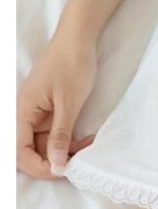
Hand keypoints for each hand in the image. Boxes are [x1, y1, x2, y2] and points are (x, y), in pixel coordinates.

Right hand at [17, 32, 98, 179]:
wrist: (79, 38)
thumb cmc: (72, 65)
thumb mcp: (69, 103)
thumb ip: (61, 135)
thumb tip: (56, 165)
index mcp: (22, 112)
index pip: (19, 152)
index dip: (39, 167)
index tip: (63, 170)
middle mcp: (24, 116)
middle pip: (28, 152)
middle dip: (52, 161)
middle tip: (77, 162)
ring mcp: (36, 114)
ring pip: (44, 145)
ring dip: (64, 151)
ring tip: (87, 146)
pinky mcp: (49, 112)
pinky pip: (54, 135)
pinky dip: (69, 140)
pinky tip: (87, 139)